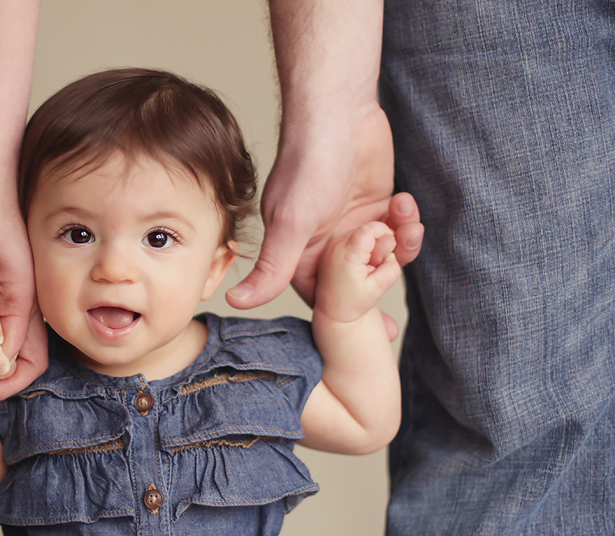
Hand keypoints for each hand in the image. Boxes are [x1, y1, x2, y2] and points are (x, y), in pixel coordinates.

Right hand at [226, 102, 422, 308]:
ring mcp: (353, 225)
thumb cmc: (308, 162)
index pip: (321, 295)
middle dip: (380, 276)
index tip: (369, 319)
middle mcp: (325, 242)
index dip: (344, 307)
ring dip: (400, 247)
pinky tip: (403, 203)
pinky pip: (398, 232)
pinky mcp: (378, 206)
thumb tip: (234, 302)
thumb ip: (271, 268)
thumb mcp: (290, 223)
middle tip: (389, 259)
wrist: (340, 111)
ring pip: (383, 258)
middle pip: (358, 280)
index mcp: (298, 252)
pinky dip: (407, 225)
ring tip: (402, 225)